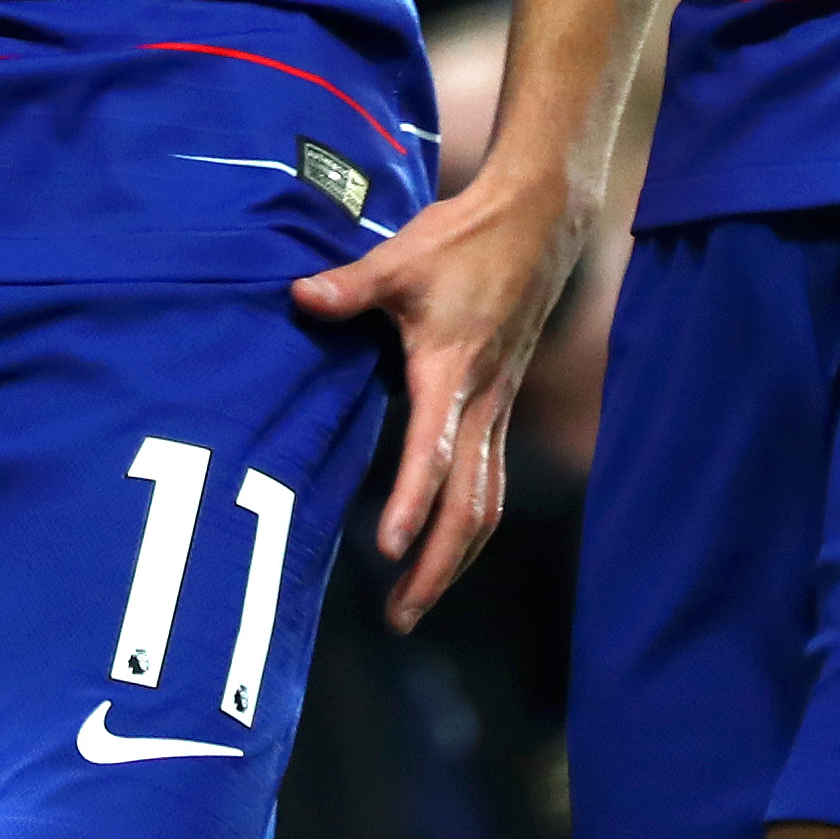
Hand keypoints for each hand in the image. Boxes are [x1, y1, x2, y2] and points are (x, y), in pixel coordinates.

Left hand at [287, 154, 587, 629]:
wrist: (539, 220)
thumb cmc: (466, 237)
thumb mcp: (401, 257)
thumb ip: (349, 286)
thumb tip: (300, 297)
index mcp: (451, 372)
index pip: (433, 454)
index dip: (412, 505)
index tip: (390, 552)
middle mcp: (482, 402)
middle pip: (470, 506)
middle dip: (438, 568)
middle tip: (399, 618)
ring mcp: (498, 407)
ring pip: (487, 503)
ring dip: (455, 559)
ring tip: (416, 603)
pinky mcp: (502, 403)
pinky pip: (491, 480)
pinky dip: (470, 524)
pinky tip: (446, 547)